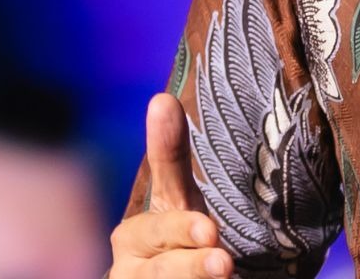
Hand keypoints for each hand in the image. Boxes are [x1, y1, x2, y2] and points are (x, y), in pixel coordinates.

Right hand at [109, 92, 233, 278]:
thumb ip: (168, 155)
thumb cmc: (179, 241)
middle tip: (225, 261)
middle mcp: (131, 272)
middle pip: (162, 272)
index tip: (210, 232)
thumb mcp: (177, 199)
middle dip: (191, 267)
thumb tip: (160, 98)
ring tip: (228, 276)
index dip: (180, 231)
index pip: (157, 230)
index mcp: (133, 239)